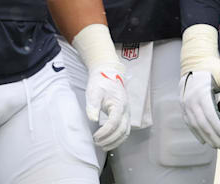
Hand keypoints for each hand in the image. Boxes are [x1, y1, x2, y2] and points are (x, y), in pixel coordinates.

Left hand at [69, 24, 130, 149]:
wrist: (109, 73)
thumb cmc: (101, 82)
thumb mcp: (94, 92)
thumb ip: (93, 106)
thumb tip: (92, 119)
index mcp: (119, 104)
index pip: (114, 123)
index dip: (105, 132)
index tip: (95, 137)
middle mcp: (126, 110)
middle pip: (121, 131)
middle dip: (109, 140)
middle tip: (96, 142)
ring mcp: (127, 113)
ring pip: (125, 133)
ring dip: (115, 142)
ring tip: (102, 146)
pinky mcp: (125, 115)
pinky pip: (125, 130)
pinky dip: (118, 139)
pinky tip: (108, 141)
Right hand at [179, 24, 219, 148]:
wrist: (196, 61)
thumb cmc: (212, 67)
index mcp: (200, 91)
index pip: (208, 113)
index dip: (216, 126)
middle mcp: (190, 99)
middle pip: (201, 122)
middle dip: (211, 135)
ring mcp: (185, 103)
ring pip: (194, 124)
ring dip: (204, 136)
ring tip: (215, 145)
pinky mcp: (183, 105)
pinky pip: (189, 122)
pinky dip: (196, 132)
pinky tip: (203, 140)